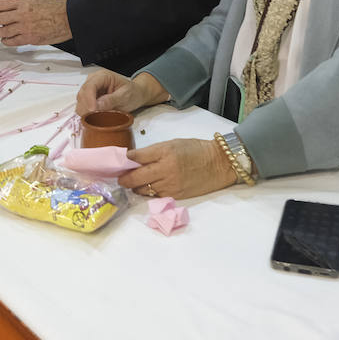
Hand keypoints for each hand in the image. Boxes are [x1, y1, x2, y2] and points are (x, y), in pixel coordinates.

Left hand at [0, 0, 70, 46]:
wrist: (69, 17)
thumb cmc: (55, 7)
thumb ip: (20, 5)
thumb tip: (7, 11)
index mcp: (23, 2)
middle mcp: (22, 14)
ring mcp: (25, 27)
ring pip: (3, 31)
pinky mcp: (30, 38)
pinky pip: (14, 41)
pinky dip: (7, 41)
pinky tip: (4, 40)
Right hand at [76, 70, 168, 115]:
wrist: (136, 95)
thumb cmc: (132, 93)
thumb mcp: (125, 96)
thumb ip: (111, 100)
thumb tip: (97, 105)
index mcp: (103, 76)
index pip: (90, 86)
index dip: (89, 99)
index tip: (92, 111)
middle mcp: (94, 80)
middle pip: (82, 93)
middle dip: (86, 107)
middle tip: (94, 118)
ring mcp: (91, 89)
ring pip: (80, 101)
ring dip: (86, 111)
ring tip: (97, 118)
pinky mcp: (90, 98)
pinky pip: (83, 106)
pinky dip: (87, 113)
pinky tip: (95, 117)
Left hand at [118, 138, 234, 199]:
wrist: (218, 164)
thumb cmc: (195, 150)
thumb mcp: (173, 144)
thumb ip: (153, 151)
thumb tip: (133, 158)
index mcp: (165, 152)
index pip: (137, 157)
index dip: (126, 159)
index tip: (122, 160)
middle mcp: (166, 169)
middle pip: (136, 177)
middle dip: (124, 178)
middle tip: (120, 178)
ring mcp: (171, 184)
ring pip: (143, 190)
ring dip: (135, 187)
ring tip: (133, 183)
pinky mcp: (176, 195)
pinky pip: (155, 196)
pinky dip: (148, 192)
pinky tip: (147, 188)